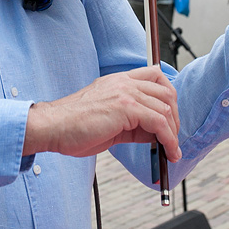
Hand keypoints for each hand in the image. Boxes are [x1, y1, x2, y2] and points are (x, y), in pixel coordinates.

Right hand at [23, 66, 180, 160]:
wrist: (53, 126)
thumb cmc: (73, 126)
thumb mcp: (109, 119)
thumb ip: (132, 121)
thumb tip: (155, 133)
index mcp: (118, 80)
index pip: (155, 77)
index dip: (168, 97)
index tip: (170, 118)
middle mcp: (124, 82)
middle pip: (166, 90)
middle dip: (175, 116)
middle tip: (173, 136)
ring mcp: (126, 93)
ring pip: (165, 108)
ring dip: (173, 132)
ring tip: (172, 149)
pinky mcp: (126, 108)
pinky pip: (159, 123)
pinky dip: (169, 139)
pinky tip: (169, 151)